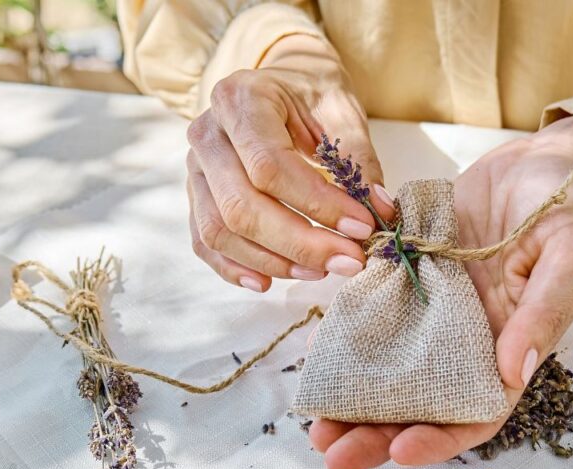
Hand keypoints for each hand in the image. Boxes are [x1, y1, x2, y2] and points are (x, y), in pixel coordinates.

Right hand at [186, 34, 395, 291]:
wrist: (281, 81)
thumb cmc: (311, 92)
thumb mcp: (341, 111)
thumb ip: (358, 161)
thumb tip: (378, 213)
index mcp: (240, 99)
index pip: (270, 166)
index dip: (317, 205)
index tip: (361, 228)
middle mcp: (207, 134)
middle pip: (241, 206)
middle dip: (299, 243)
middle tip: (347, 260)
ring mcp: (194, 168)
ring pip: (220, 231)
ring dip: (271, 261)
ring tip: (319, 271)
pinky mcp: (196, 197)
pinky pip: (206, 243)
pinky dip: (236, 268)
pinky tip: (270, 282)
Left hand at [310, 115, 572, 468]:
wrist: (541, 162)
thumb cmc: (568, 212)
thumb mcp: (569, 257)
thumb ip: (543, 313)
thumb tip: (515, 371)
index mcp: (508, 350)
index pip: (474, 413)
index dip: (440, 438)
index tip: (402, 450)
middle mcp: (464, 341)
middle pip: (418, 403)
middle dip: (375, 433)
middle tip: (333, 452)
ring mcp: (431, 312)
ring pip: (386, 367)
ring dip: (350, 396)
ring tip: (313, 421)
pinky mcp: (406, 276)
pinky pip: (369, 313)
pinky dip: (342, 336)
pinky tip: (314, 353)